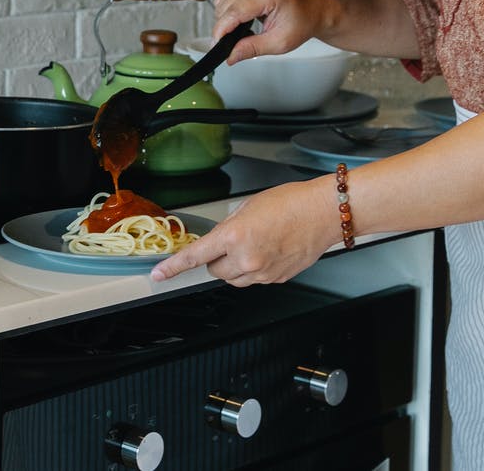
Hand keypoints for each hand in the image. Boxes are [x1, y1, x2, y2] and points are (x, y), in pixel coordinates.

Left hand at [151, 175, 340, 286]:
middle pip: (214, 271)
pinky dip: (255, 269)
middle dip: (217, 258)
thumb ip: (229, 226)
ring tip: (254, 245)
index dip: (173, 267)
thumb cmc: (292, 203)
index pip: (195, 256)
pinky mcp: (276, 279)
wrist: (324, 213)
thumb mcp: (249, 206)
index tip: (159, 274)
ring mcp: (262, 272)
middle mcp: (246, 259)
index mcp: (234, 236)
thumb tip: (219, 238)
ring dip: (234, 266)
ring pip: (234, 279)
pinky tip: (269, 251)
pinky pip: (255, 280)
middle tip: (232, 242)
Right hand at [212, 0, 321, 63]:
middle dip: (225, 28)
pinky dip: (228, 12)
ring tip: (245, 28)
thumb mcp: (278, 43)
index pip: (234, 12)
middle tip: (239, 41)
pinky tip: (243, 18)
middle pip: (224, 8)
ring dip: (226, 20)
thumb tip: (230, 55)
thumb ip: (252, 48)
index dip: (221, 31)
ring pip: (220, 3)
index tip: (217, 46)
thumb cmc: (299, 23)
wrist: (308, 11)